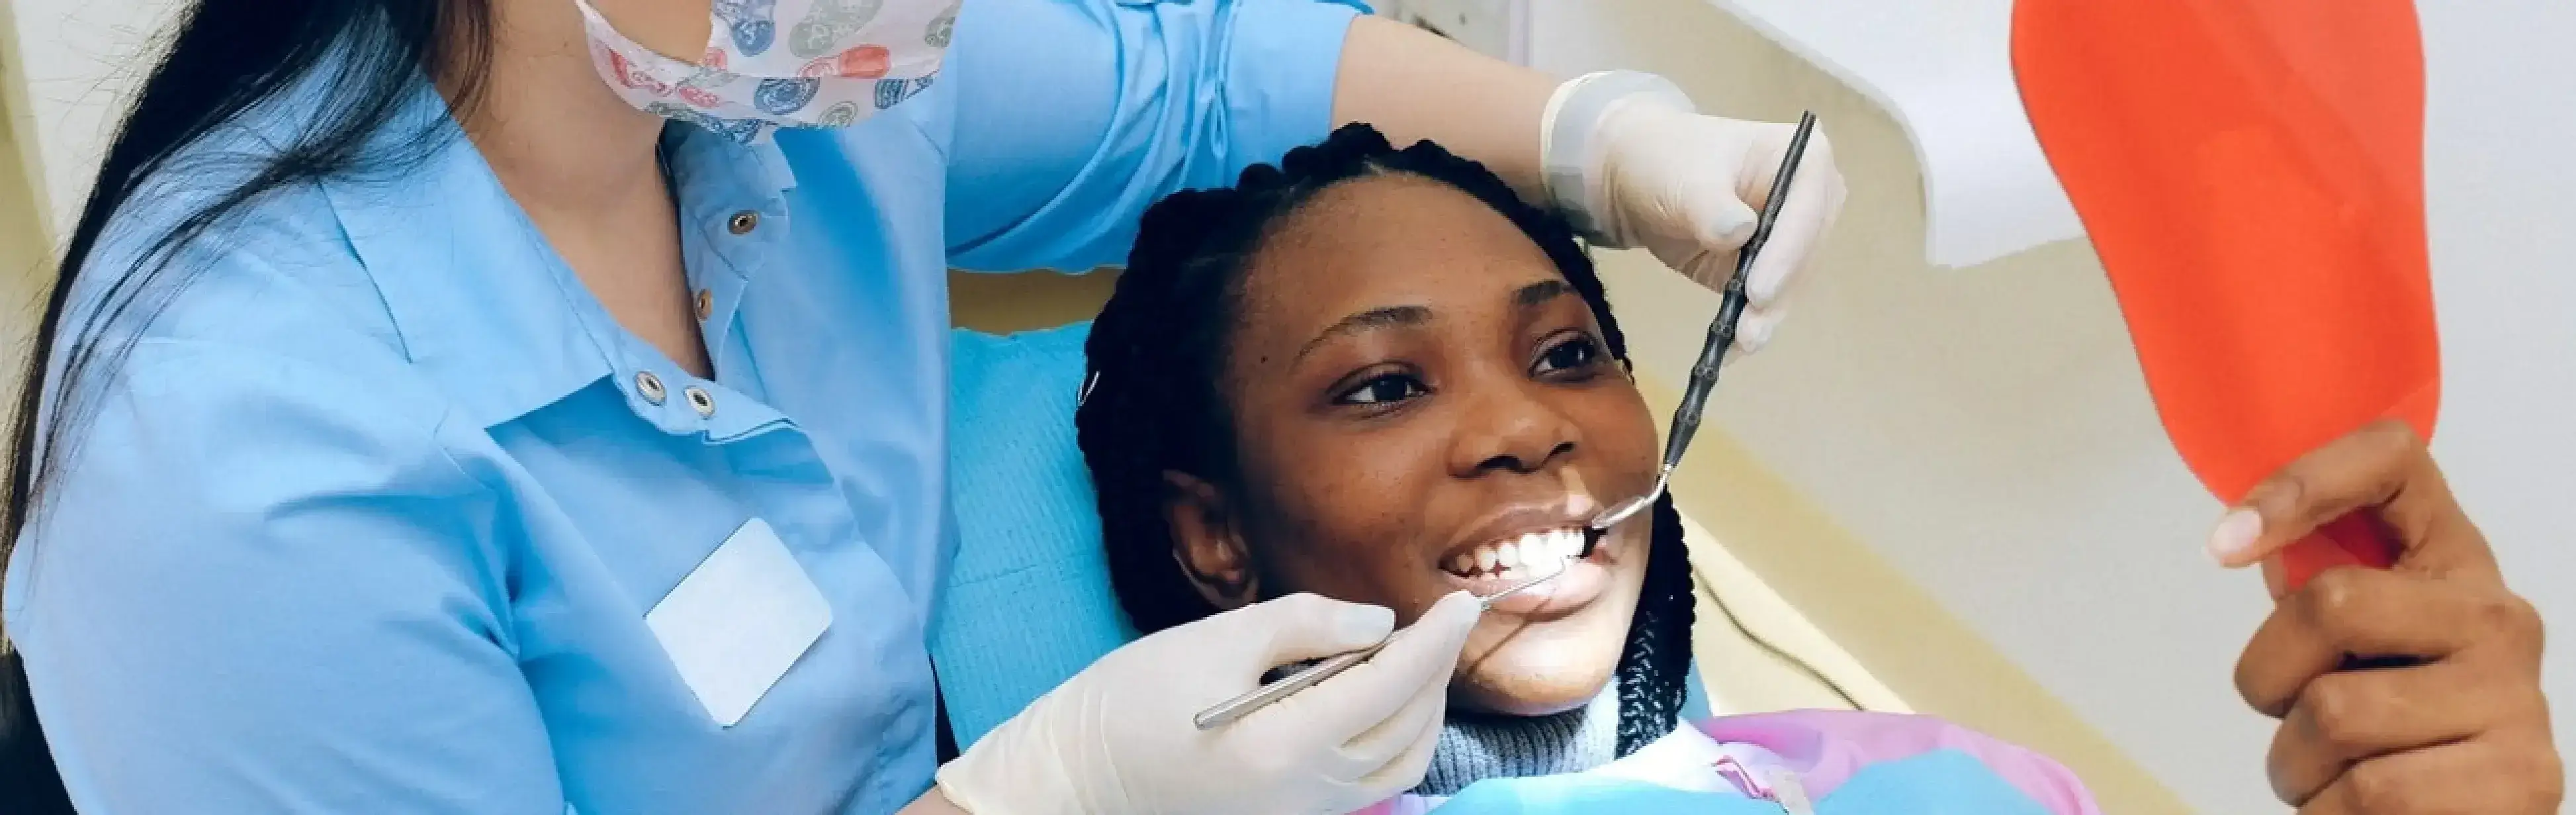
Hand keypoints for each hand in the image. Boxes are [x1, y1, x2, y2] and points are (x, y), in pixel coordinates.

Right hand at [935, 591, 1482, 814]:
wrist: (1078, 781)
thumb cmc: (1129, 703)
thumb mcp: (1211, 641)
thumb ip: (1304, 625)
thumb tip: (1378, 624)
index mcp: (1285, 744)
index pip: (1393, 684)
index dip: (1437, 640)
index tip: (1463, 602)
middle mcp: (1307, 791)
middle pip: (1409, 726)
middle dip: (1435, 670)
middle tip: (1435, 621)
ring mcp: (1303, 813)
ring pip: (1402, 762)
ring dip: (1422, 708)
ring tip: (1411, 659)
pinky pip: (1373, 782)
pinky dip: (1395, 739)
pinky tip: (1378, 701)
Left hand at [1540, 72, 1847, 358]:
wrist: (1634, 177)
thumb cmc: (1664, 160)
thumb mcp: (1685, 178)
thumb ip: (1711, 206)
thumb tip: (1739, 232)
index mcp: (1804, 158)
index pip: (1807, 210)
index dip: (1787, 253)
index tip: (1759, 290)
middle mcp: (1809, 199)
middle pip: (1805, 255)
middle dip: (1777, 295)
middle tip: (1750, 331)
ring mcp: (1790, 237)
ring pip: (1789, 285)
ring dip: (1764, 318)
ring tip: (1738, 345)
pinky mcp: (1768, 268)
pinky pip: (1766, 302)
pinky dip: (1748, 325)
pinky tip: (1728, 349)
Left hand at [2211, 421, 2560, 812]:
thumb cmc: (2392, 730)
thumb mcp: (2355, 644)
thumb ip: (2316, 587)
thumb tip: (2246, 539)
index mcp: (2453, 563)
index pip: (2391, 458)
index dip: (2298, 482)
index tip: (2223, 544)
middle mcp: (2499, 619)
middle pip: (2328, 602)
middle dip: (2268, 677)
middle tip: (2290, 715)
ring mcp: (2517, 700)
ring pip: (2335, 713)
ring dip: (2296, 765)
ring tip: (2333, 774)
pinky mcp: (2523, 783)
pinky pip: (2370, 795)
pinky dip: (2330, 813)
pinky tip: (2361, 810)